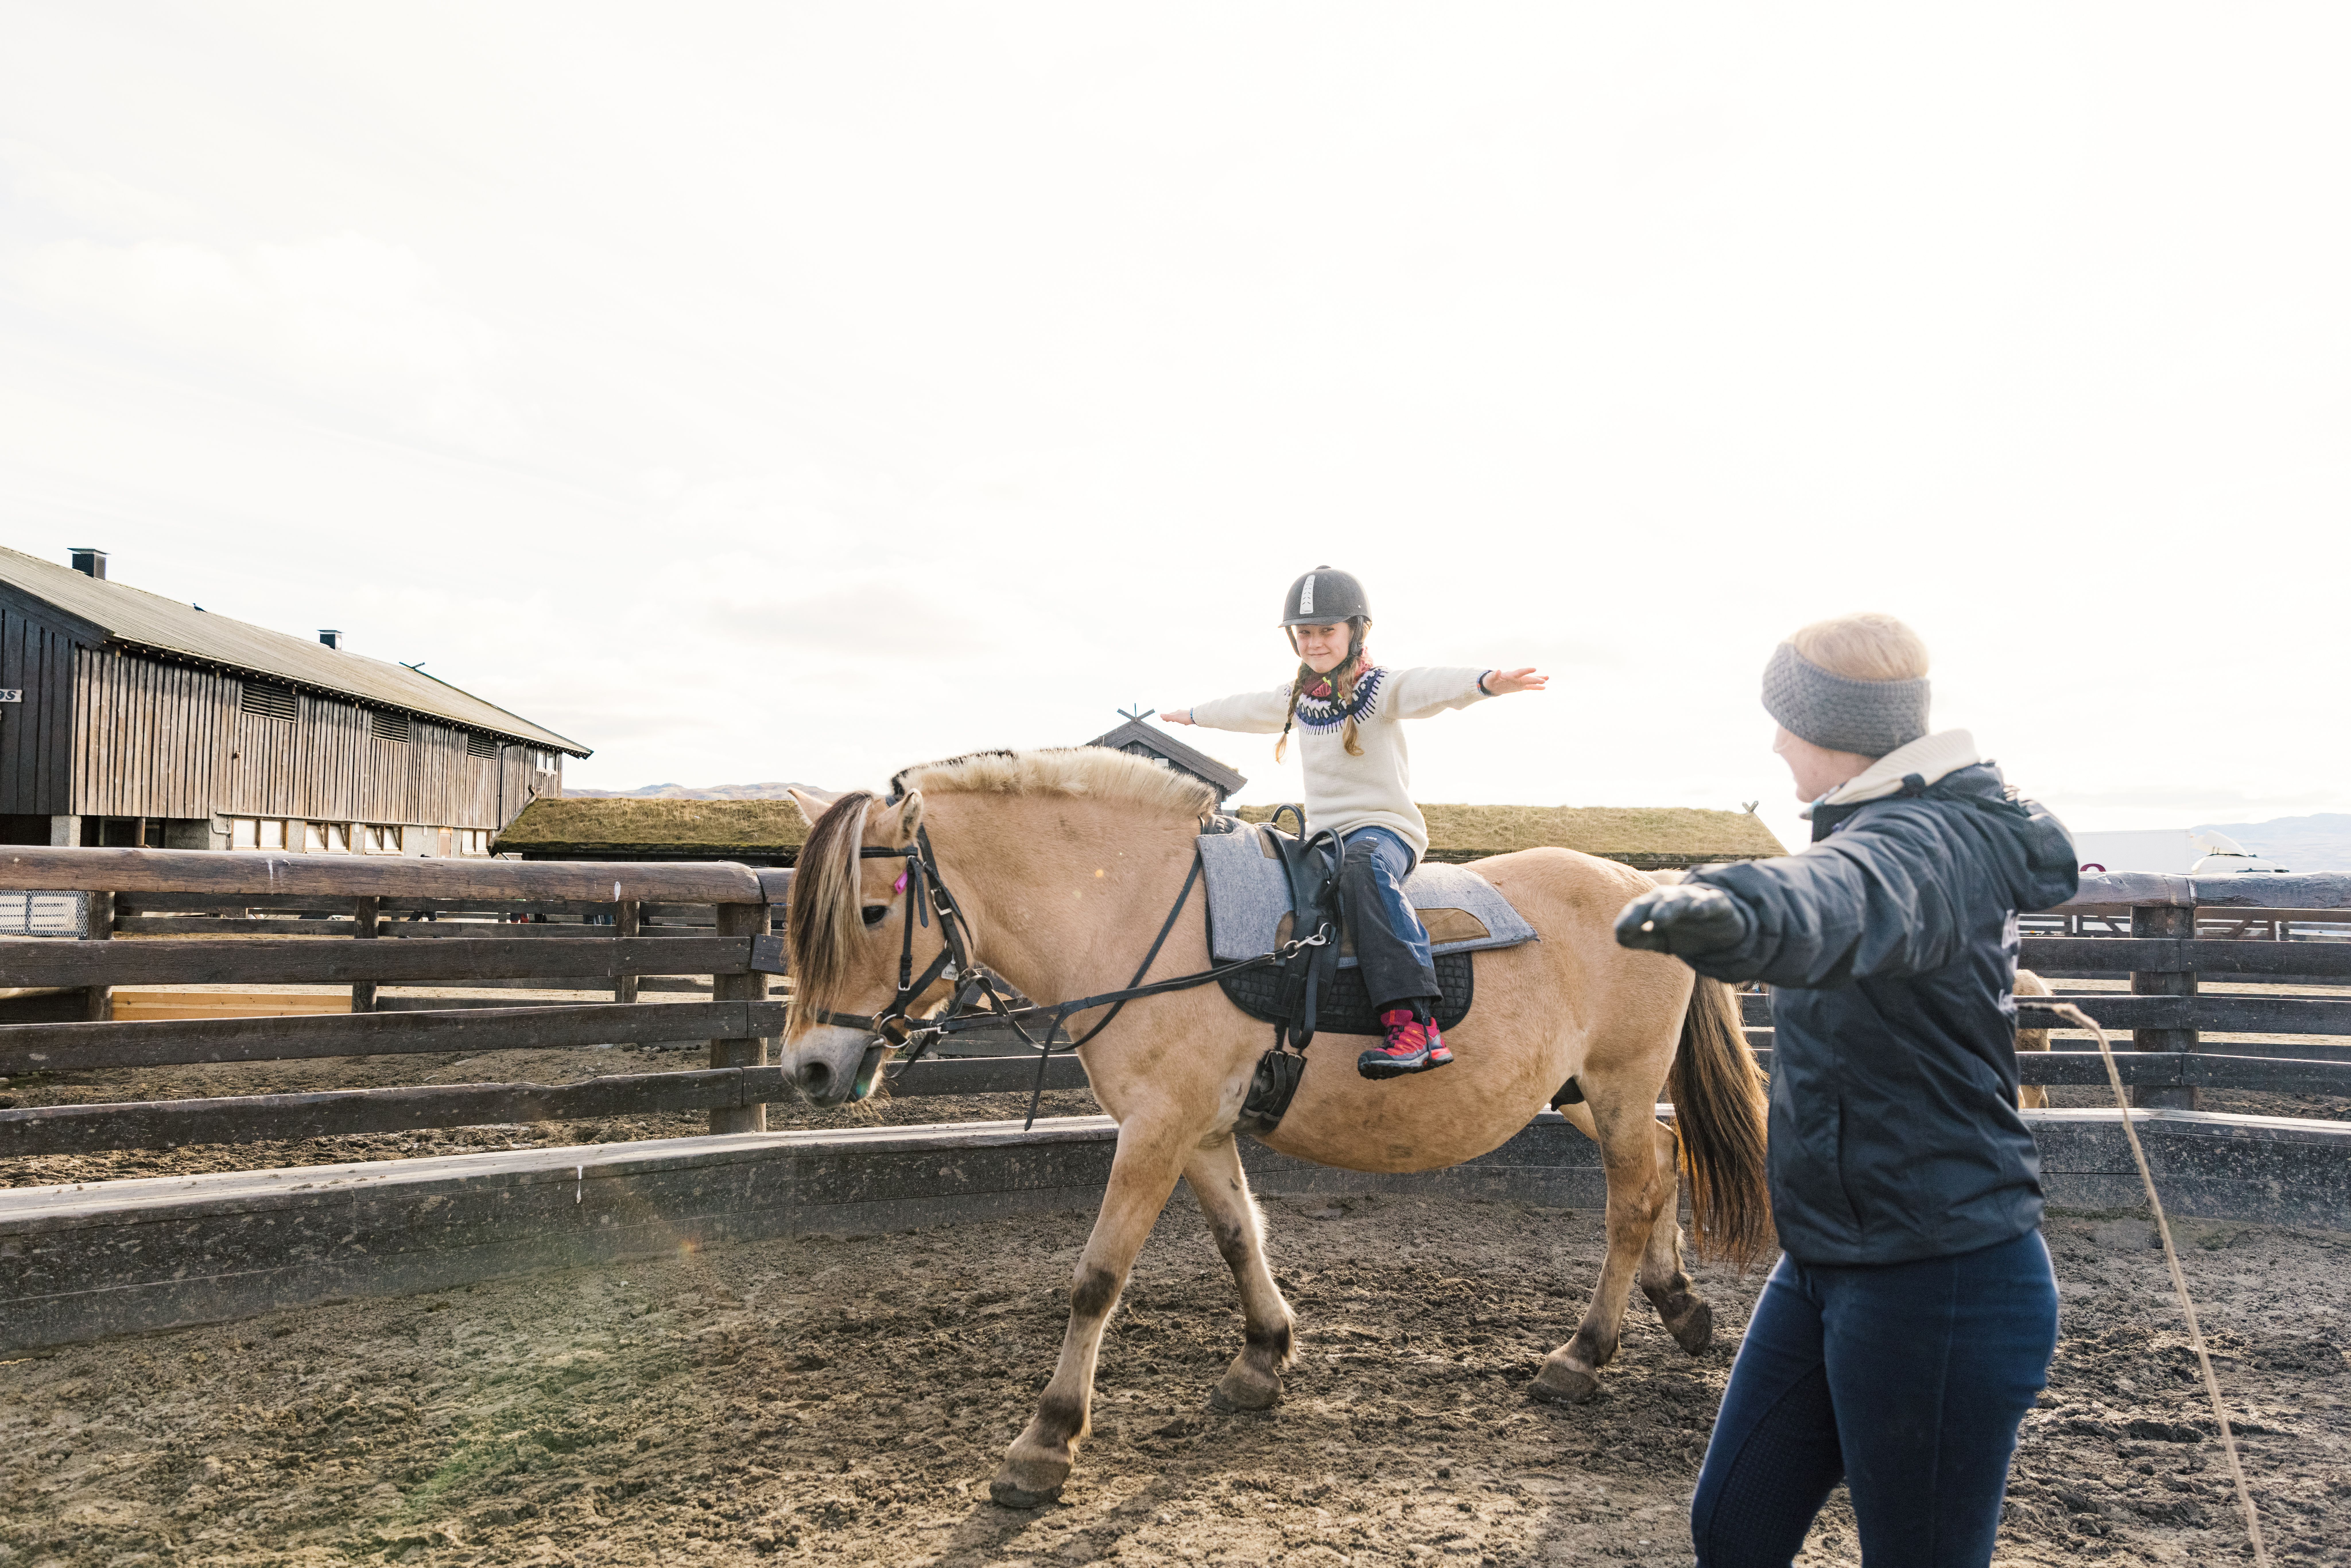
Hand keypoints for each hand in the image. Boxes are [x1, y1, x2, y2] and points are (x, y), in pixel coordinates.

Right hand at [1158, 708, 1195, 725]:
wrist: (1196, 717)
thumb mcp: (1175, 717)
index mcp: (1177, 712)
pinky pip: (1185, 719)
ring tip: (1175, 720)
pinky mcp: (1190, 718)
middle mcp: (1181, 713)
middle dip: (1170, 717)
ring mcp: (1185, 715)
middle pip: (1174, 715)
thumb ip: (1168, 717)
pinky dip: (1183, 721)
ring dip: (1176, 719)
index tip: (1163, 719)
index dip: (1166, 717)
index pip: (1169, 714)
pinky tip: (1185, 723)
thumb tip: (1160, 715)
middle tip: (1167, 720)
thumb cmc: (1185, 717)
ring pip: (1179, 717)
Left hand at [1482, 667, 1546, 694]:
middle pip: (1527, 678)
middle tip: (1544, 679)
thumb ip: (1494, 675)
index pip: (1520, 672)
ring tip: (1547, 678)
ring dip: (1538, 680)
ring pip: (1530, 681)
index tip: (1534, 669)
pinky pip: (1529, 687)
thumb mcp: (1491, 678)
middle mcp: (1517, 678)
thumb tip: (1497, 670)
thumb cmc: (1491, 680)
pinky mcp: (1520, 687)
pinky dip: (1536, 687)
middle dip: (1535, 678)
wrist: (1492, 685)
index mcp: (1510, 675)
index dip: (1527, 670)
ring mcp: (1519, 682)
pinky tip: (1544, 687)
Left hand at [1614, 884, 1749, 956]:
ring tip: (1658, 919)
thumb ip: (1636, 938)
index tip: (1620, 931)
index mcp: (1655, 904)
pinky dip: (1704, 905)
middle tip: (1634, 924)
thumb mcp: (1658, 938)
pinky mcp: (1717, 904)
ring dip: (1668, 907)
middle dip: (1645, 910)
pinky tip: (1699, 910)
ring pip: (1680, 900)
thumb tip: (1618, 937)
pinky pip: (1711, 902)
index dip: (1628, 918)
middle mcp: (1673, 898)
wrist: (1719, 929)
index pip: (1638, 907)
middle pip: (1656, 900)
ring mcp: (1695, 900)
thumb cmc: (1682, 931)